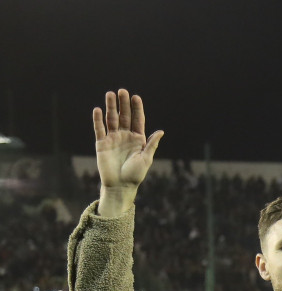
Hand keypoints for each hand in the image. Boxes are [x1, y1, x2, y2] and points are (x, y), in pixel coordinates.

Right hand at [94, 89, 163, 216]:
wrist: (120, 186)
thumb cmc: (135, 174)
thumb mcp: (146, 158)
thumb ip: (151, 144)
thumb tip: (161, 131)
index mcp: (138, 139)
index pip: (137, 120)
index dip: (136, 109)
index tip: (136, 97)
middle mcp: (125, 136)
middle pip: (124, 116)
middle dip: (123, 104)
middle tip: (122, 91)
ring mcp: (113, 139)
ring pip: (111, 119)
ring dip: (110, 107)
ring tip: (110, 94)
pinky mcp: (101, 144)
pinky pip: (99, 129)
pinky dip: (98, 120)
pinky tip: (97, 109)